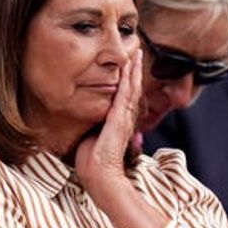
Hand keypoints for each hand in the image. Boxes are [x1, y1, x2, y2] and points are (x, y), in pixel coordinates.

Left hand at [75, 52, 142, 199]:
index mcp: (119, 122)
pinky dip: (129, 79)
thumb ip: (94, 128)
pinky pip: (125, 94)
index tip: (130, 64)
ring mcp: (124, 118)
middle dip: (135, 69)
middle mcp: (125, 118)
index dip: (129, 79)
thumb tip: (89, 122)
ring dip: (134, 70)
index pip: (126, 96)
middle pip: (133, 88)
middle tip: (138, 51)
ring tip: (137, 53)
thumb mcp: (92, 139)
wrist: (99, 176)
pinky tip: (130, 67)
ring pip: (132, 88)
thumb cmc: (93, 162)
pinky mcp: (119, 119)